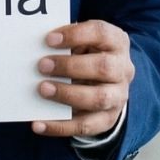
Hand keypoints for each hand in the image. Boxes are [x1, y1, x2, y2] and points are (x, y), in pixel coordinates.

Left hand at [31, 21, 133, 138]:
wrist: (108, 84)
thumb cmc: (89, 56)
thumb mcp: (84, 43)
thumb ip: (67, 43)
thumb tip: (36, 48)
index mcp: (117, 42)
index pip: (102, 33)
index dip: (76, 35)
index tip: (49, 39)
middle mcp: (123, 69)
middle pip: (104, 67)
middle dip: (70, 66)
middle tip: (42, 65)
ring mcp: (118, 96)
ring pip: (98, 98)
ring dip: (67, 94)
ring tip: (42, 90)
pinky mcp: (107, 119)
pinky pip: (85, 126)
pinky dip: (59, 126)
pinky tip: (38, 124)